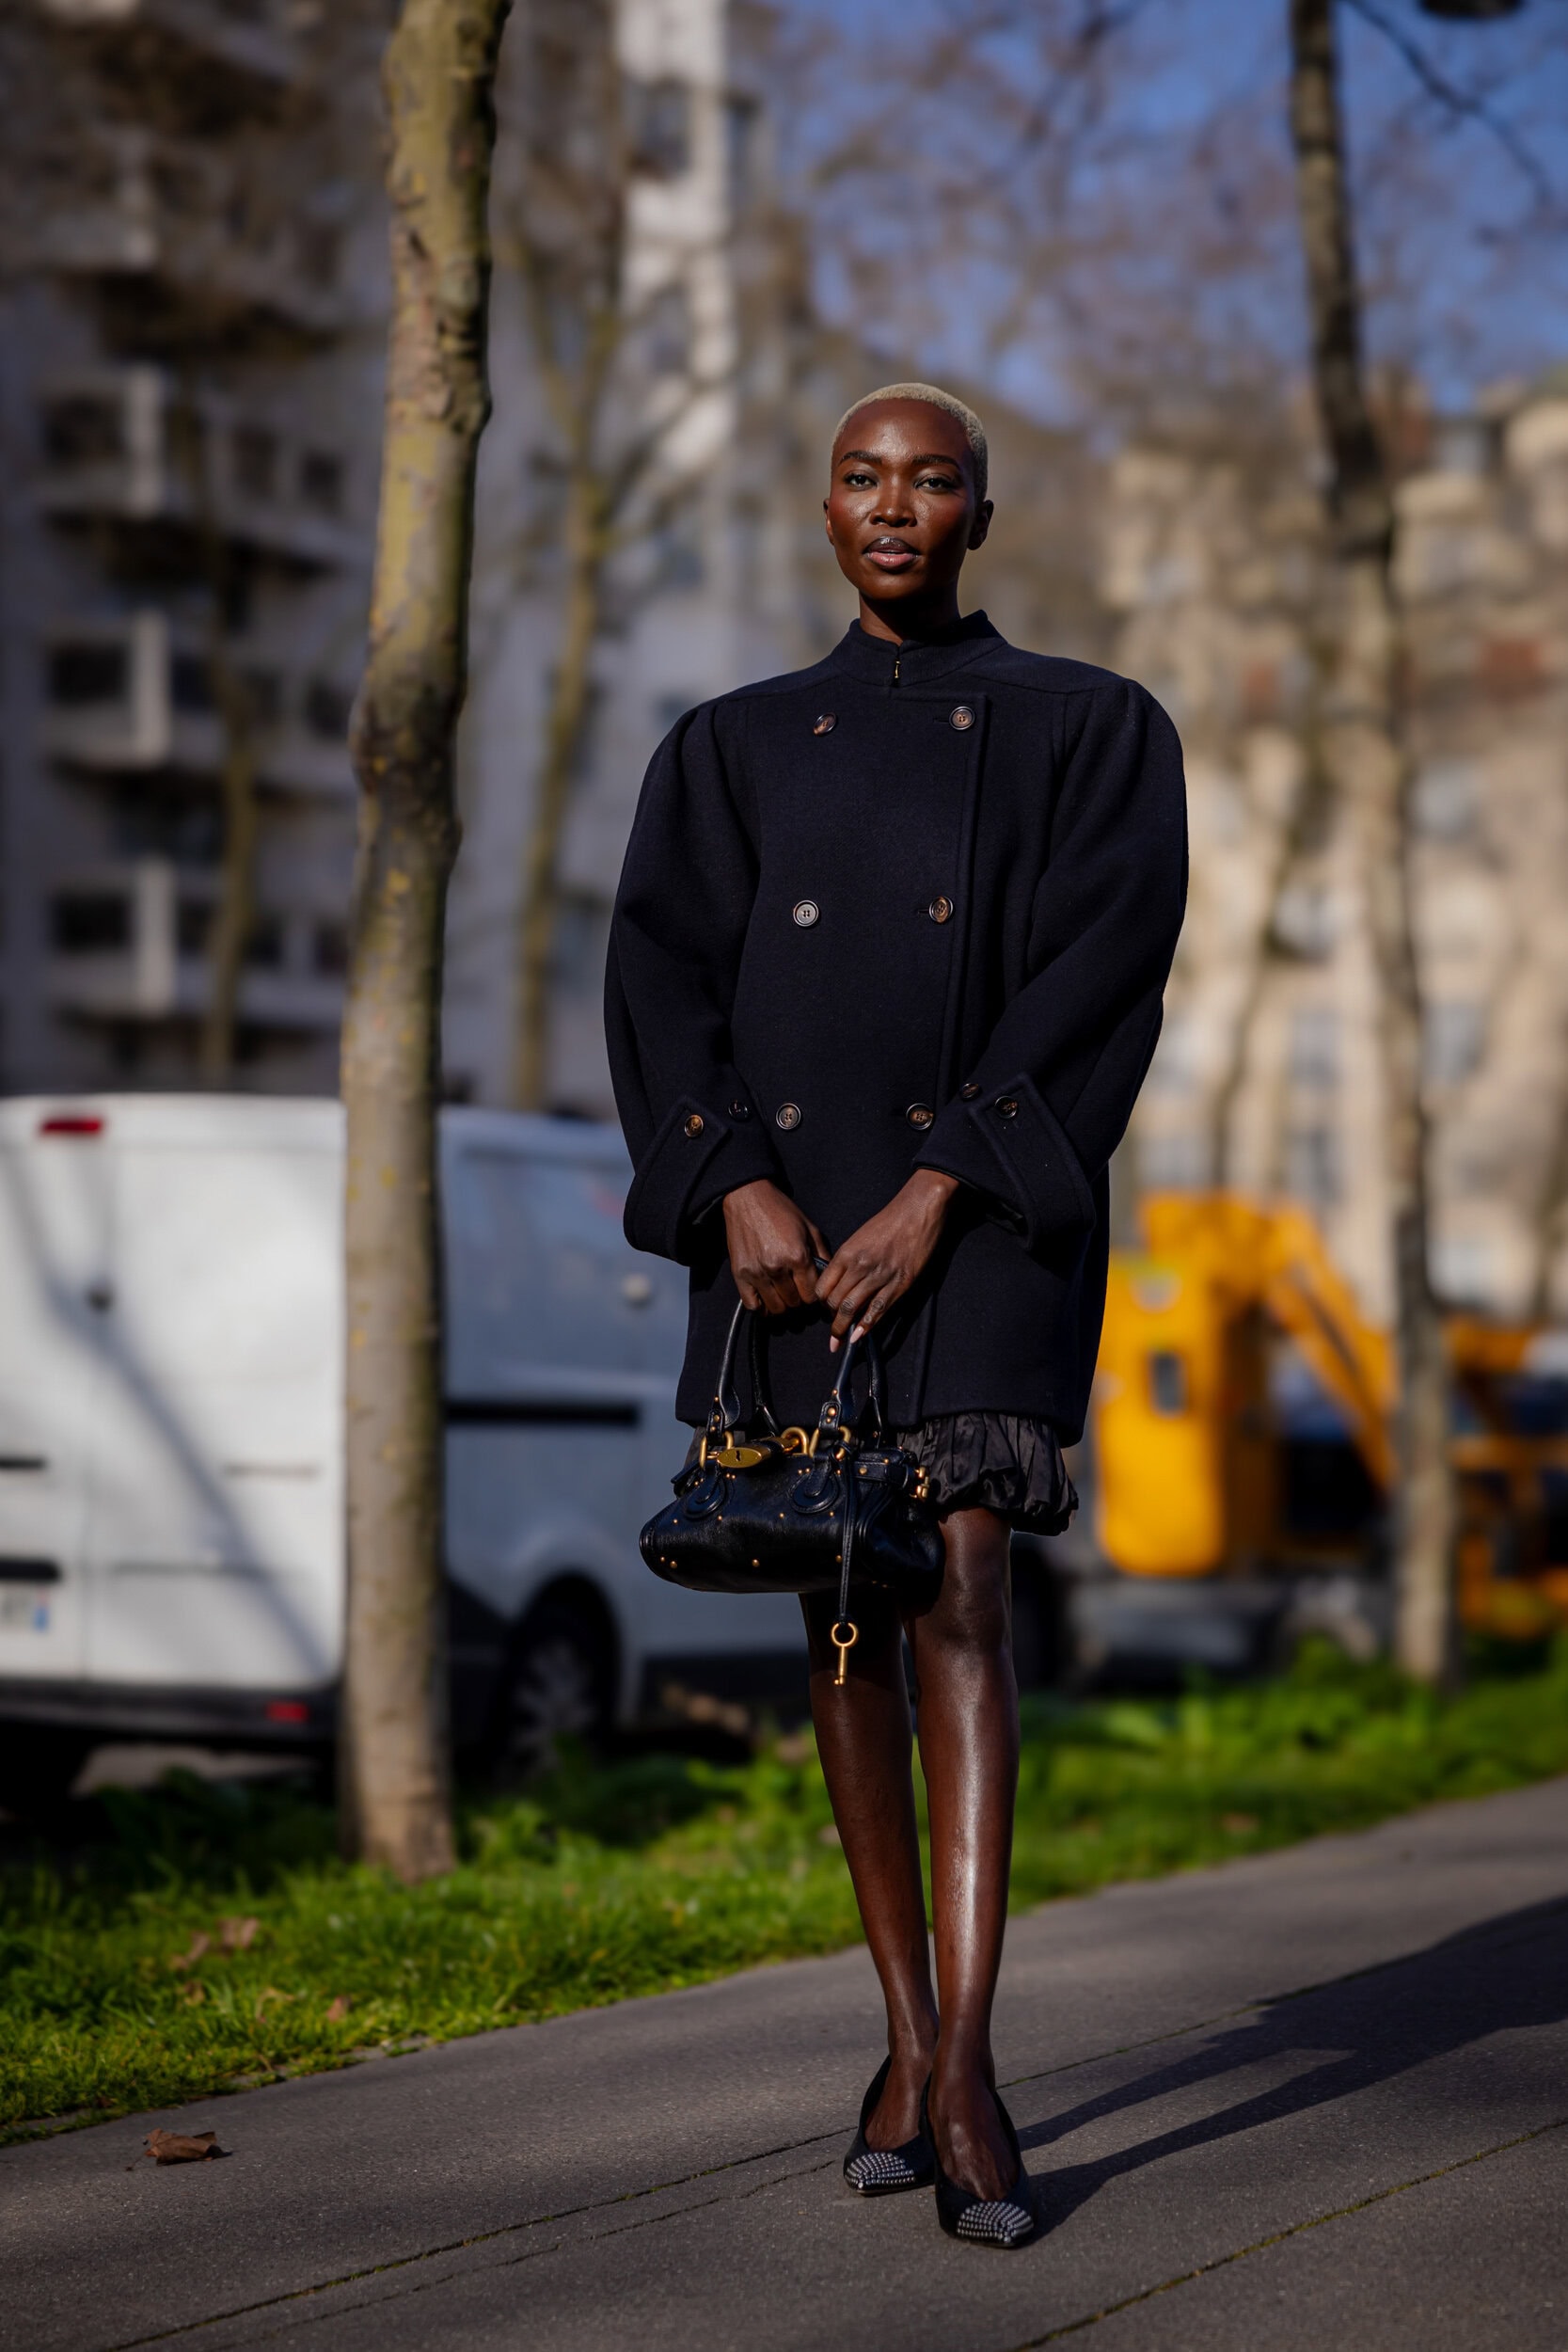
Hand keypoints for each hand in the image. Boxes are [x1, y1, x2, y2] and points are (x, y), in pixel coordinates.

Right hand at [722, 1180, 828, 1315]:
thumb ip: (822, 1254)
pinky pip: (753, 1305)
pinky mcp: (740, 1274)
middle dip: (799, 1298)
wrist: (749, 1198)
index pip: (812, 1294)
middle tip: (797, 1289)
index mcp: (798, 1256)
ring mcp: (757, 1273)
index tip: (811, 1289)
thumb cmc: (781, 1211)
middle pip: (794, 1302)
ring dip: (782, 1304)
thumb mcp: (809, 1228)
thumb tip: (829, 1277)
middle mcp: (777, 1268)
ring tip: (783, 1293)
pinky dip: (762, 1307)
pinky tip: (767, 1299)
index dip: (814, 1295)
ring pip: (776, 1307)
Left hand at [818, 1170, 958, 1350]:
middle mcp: (860, 1266)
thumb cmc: (889, 1221)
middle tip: (833, 1326)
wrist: (918, 1210)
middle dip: (831, 1317)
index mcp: (847, 1253)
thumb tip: (840, 1283)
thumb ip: (848, 1260)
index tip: (824, 1308)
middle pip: (835, 1301)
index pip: (823, 1287)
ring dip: (843, 1327)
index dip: (821, 1302)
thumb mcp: (860, 1237)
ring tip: (839, 1340)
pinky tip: (859, 1336)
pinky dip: (866, 1326)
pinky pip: (878, 1310)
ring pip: (853, 1308)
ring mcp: (880, 1276)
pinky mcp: (900, 1284)